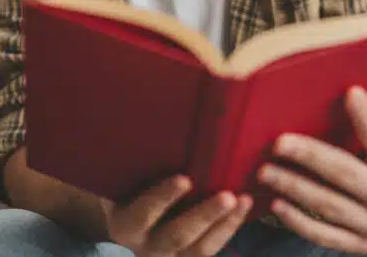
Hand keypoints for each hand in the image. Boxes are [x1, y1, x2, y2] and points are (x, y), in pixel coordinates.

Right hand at [101, 175, 252, 256]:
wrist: (129, 217)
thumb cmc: (127, 185)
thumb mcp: (122, 179)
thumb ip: (135, 164)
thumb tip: (150, 123)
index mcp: (124, 224)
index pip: (142, 215)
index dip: (163, 198)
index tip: (184, 179)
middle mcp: (145, 246)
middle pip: (177, 236)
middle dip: (204, 216)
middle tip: (227, 196)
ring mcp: (169, 256)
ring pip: (200, 249)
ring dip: (224, 224)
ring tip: (243, 200)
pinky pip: (212, 249)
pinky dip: (230, 227)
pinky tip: (244, 206)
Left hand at [258, 86, 366, 253]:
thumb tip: (340, 86)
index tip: (349, 93)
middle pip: (348, 176)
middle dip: (311, 158)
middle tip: (278, 143)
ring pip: (331, 207)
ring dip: (295, 188)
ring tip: (265, 172)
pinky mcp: (361, 245)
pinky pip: (325, 235)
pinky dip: (298, 220)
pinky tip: (276, 204)